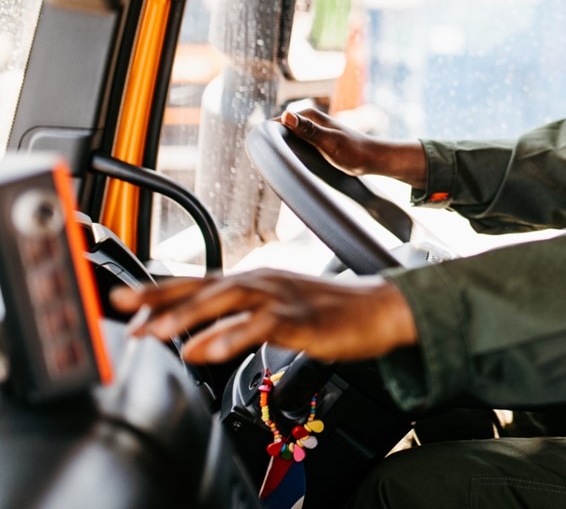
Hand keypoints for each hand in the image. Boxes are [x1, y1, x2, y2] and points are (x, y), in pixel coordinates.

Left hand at [110, 269, 419, 363]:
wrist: (378, 308)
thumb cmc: (328, 310)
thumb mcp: (275, 309)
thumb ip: (235, 319)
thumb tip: (194, 338)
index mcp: (252, 280)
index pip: (196, 282)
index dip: (157, 291)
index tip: (120, 299)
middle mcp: (261, 283)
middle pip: (203, 289)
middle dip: (160, 301)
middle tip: (124, 313)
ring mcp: (280, 297)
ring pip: (226, 303)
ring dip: (187, 317)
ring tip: (154, 334)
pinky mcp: (299, 318)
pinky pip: (259, 327)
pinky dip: (230, 338)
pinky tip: (207, 351)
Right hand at [280, 108, 426, 187]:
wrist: (374, 159)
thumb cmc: (353, 152)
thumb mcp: (328, 142)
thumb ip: (308, 130)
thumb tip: (286, 115)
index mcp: (308, 115)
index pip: (276, 123)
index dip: (266, 138)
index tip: (263, 157)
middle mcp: (309, 120)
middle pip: (280, 131)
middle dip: (273, 145)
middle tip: (270, 166)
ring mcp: (313, 130)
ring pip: (288, 139)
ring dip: (282, 151)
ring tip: (279, 168)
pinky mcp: (317, 141)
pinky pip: (297, 146)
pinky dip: (292, 154)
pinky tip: (292, 166)